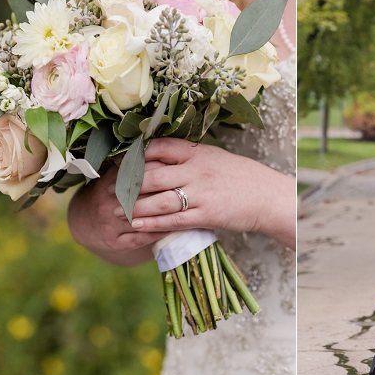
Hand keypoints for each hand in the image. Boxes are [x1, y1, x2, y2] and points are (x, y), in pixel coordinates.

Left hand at [128, 139, 291, 242]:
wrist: (266, 196)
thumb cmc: (236, 175)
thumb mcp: (210, 156)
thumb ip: (184, 156)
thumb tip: (151, 154)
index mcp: (196, 152)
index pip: (158, 148)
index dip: (135, 155)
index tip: (117, 163)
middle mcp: (196, 170)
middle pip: (153, 175)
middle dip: (128, 185)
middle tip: (108, 190)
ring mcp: (201, 194)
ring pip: (160, 200)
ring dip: (135, 207)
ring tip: (116, 211)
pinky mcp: (207, 216)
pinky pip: (174, 221)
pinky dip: (153, 224)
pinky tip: (137, 226)